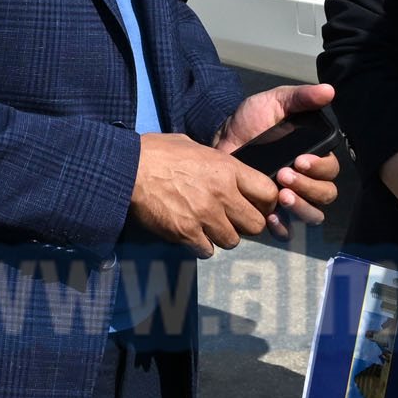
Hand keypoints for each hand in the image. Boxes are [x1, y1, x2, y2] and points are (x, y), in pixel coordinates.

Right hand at [132, 132, 278, 253]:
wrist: (128, 168)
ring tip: (208, 227)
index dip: (267, 202)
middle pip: (256, 224)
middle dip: (246, 224)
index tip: (258, 205)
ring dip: (222, 236)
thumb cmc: (159, 152)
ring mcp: (205, 216)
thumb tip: (227, 173)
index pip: (268, 193)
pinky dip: (201, 246)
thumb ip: (218, 163)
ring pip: (232, 241)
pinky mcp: (186, 233)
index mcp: (228, 169)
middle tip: (233, 220)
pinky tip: (191, 234)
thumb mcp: (196, 147)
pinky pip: (207, 250)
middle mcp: (222, 194)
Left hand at [214, 82, 342, 239]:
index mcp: (313, 155)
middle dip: (308, 188)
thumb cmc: (252, 119)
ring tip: (280, 196)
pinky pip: (286, 229)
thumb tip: (329, 91)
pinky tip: (270, 217)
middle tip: (284, 176)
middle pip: (325, 195)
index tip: (300, 159)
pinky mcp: (270, 212)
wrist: (221, 138)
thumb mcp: (276, 102)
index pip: (330, 170)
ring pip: (312, 215)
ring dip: (300, 208)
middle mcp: (307, 180)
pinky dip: (283, 227)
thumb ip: (302, 97)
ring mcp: (290, 198)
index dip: (320, 168)